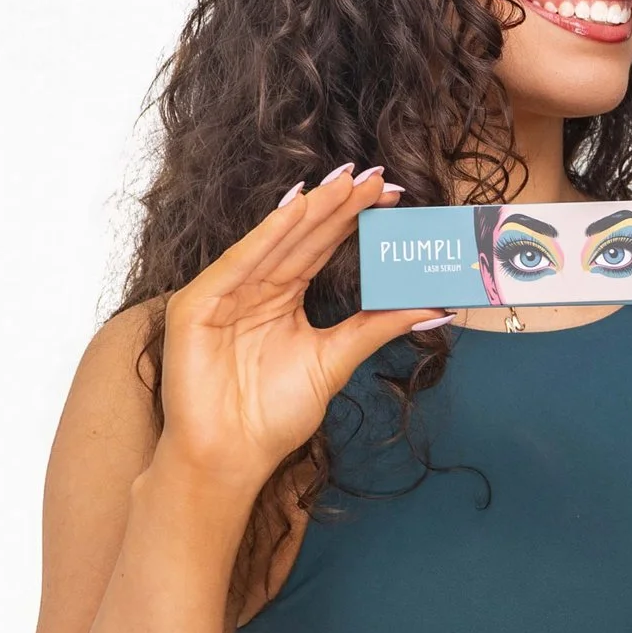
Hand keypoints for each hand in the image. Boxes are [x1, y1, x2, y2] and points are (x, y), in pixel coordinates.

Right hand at [154, 166, 434, 495]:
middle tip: (377, 175)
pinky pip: (237, 264)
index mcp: (282, 298)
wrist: (231, 456)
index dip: (356, 220)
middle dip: (340, 205)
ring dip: (310, 210)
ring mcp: (223, 294)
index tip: (394, 195)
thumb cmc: (273, 414)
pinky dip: (266, 237)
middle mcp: (254, 288)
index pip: (323, 247)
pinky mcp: (197, 306)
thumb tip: (435, 306)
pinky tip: (295, 212)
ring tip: (346, 183)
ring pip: (275, 243)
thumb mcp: (337, 359)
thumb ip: (378, 326)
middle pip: (303, 238)